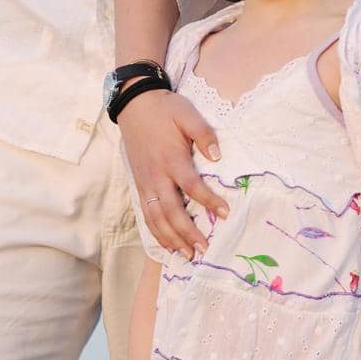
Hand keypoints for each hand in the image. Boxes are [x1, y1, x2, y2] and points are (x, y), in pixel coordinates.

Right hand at [117, 88, 228, 256]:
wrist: (134, 105)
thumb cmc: (165, 109)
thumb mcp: (187, 113)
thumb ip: (204, 133)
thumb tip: (217, 156)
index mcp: (171, 159)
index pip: (192, 186)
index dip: (209, 202)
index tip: (225, 214)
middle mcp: (157, 176)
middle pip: (171, 211)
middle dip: (188, 233)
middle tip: (204, 248)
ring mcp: (145, 183)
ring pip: (156, 218)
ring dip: (171, 238)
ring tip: (187, 254)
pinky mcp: (139, 185)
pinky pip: (146, 214)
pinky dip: (156, 232)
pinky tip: (166, 243)